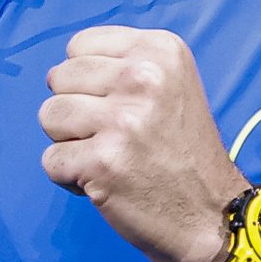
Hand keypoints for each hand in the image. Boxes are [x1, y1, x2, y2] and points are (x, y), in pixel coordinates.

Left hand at [38, 26, 248, 261]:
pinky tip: (104, 181)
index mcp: (161, 50)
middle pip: (59, 78)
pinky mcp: (103, 162)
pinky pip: (50, 160)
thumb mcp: (169, 84)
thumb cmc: (182, 151)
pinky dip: (68, 177)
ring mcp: (122, 120)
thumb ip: (122, 65)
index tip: (118, 104)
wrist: (212, 216)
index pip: (79, 45)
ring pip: (49, 116)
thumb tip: (57, 73)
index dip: (87, 79)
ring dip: (69, 142)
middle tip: (114, 136)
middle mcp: (143, 77)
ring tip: (108, 155)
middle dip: (75, 110)